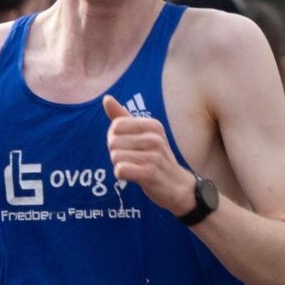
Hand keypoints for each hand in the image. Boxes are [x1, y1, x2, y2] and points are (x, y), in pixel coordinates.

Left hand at [101, 95, 190, 212]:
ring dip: (120, 165)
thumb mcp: (144, 134)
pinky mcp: (150, 173)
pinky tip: (134, 176)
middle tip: (132, 159)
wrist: (178, 186)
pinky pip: (120, 170)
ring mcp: (153, 156)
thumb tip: (106, 98)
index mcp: (153, 125)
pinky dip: (122, 175)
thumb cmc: (156, 157)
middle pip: (113, 142)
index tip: (127, 145)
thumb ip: (123, 116)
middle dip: (117, 153)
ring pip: (115, 157)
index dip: (115, 137)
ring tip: (135, 167)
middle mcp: (155, 138)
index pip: (116, 125)